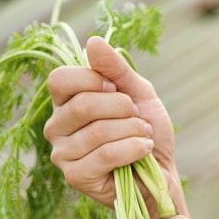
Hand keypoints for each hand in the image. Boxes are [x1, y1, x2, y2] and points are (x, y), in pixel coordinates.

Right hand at [44, 36, 179, 209]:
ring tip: (144, 136)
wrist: (163, 172)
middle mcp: (56, 127)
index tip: (119, 90)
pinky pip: (105, 155)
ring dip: (133, 130)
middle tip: (139, 118)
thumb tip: (92, 41)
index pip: (60, 79)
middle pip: (82, 105)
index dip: (94, 79)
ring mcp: (62, 154)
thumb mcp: (138, 93)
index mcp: (65, 102)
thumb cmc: (147, 131)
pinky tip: (144, 150)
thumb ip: (116, 69)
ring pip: (98, 131)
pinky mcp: (76, 177)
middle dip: (123, 109)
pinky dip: (133, 149)